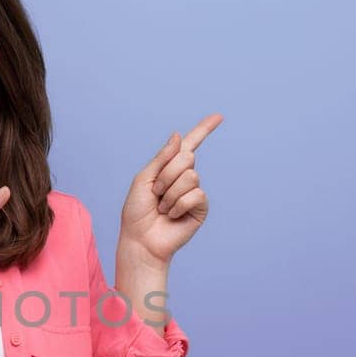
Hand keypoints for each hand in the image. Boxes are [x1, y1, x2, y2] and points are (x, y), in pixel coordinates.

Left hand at [117, 114, 222, 266]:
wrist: (140, 240)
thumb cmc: (137, 211)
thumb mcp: (144, 178)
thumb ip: (162, 157)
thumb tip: (178, 135)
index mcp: (169, 167)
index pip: (189, 144)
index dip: (204, 129)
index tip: (219, 116)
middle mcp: (184, 177)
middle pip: (186, 157)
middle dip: (166, 174)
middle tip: (155, 193)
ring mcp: (193, 192)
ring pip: (190, 176)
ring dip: (170, 192)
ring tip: (162, 207)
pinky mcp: (200, 208)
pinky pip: (196, 194)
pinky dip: (179, 205)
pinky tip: (172, 215)